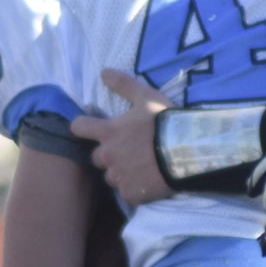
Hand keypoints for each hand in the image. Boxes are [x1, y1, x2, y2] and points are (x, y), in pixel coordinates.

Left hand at [70, 68, 172, 204]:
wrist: (187, 152)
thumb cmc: (165, 123)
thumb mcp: (146, 97)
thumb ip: (124, 85)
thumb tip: (103, 72)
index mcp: (108, 132)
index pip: (78, 128)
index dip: (82, 127)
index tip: (89, 128)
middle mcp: (108, 156)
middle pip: (96, 158)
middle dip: (108, 155)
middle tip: (129, 151)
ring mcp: (119, 177)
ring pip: (112, 177)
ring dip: (121, 173)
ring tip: (141, 168)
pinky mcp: (131, 194)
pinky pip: (127, 193)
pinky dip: (134, 189)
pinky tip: (148, 182)